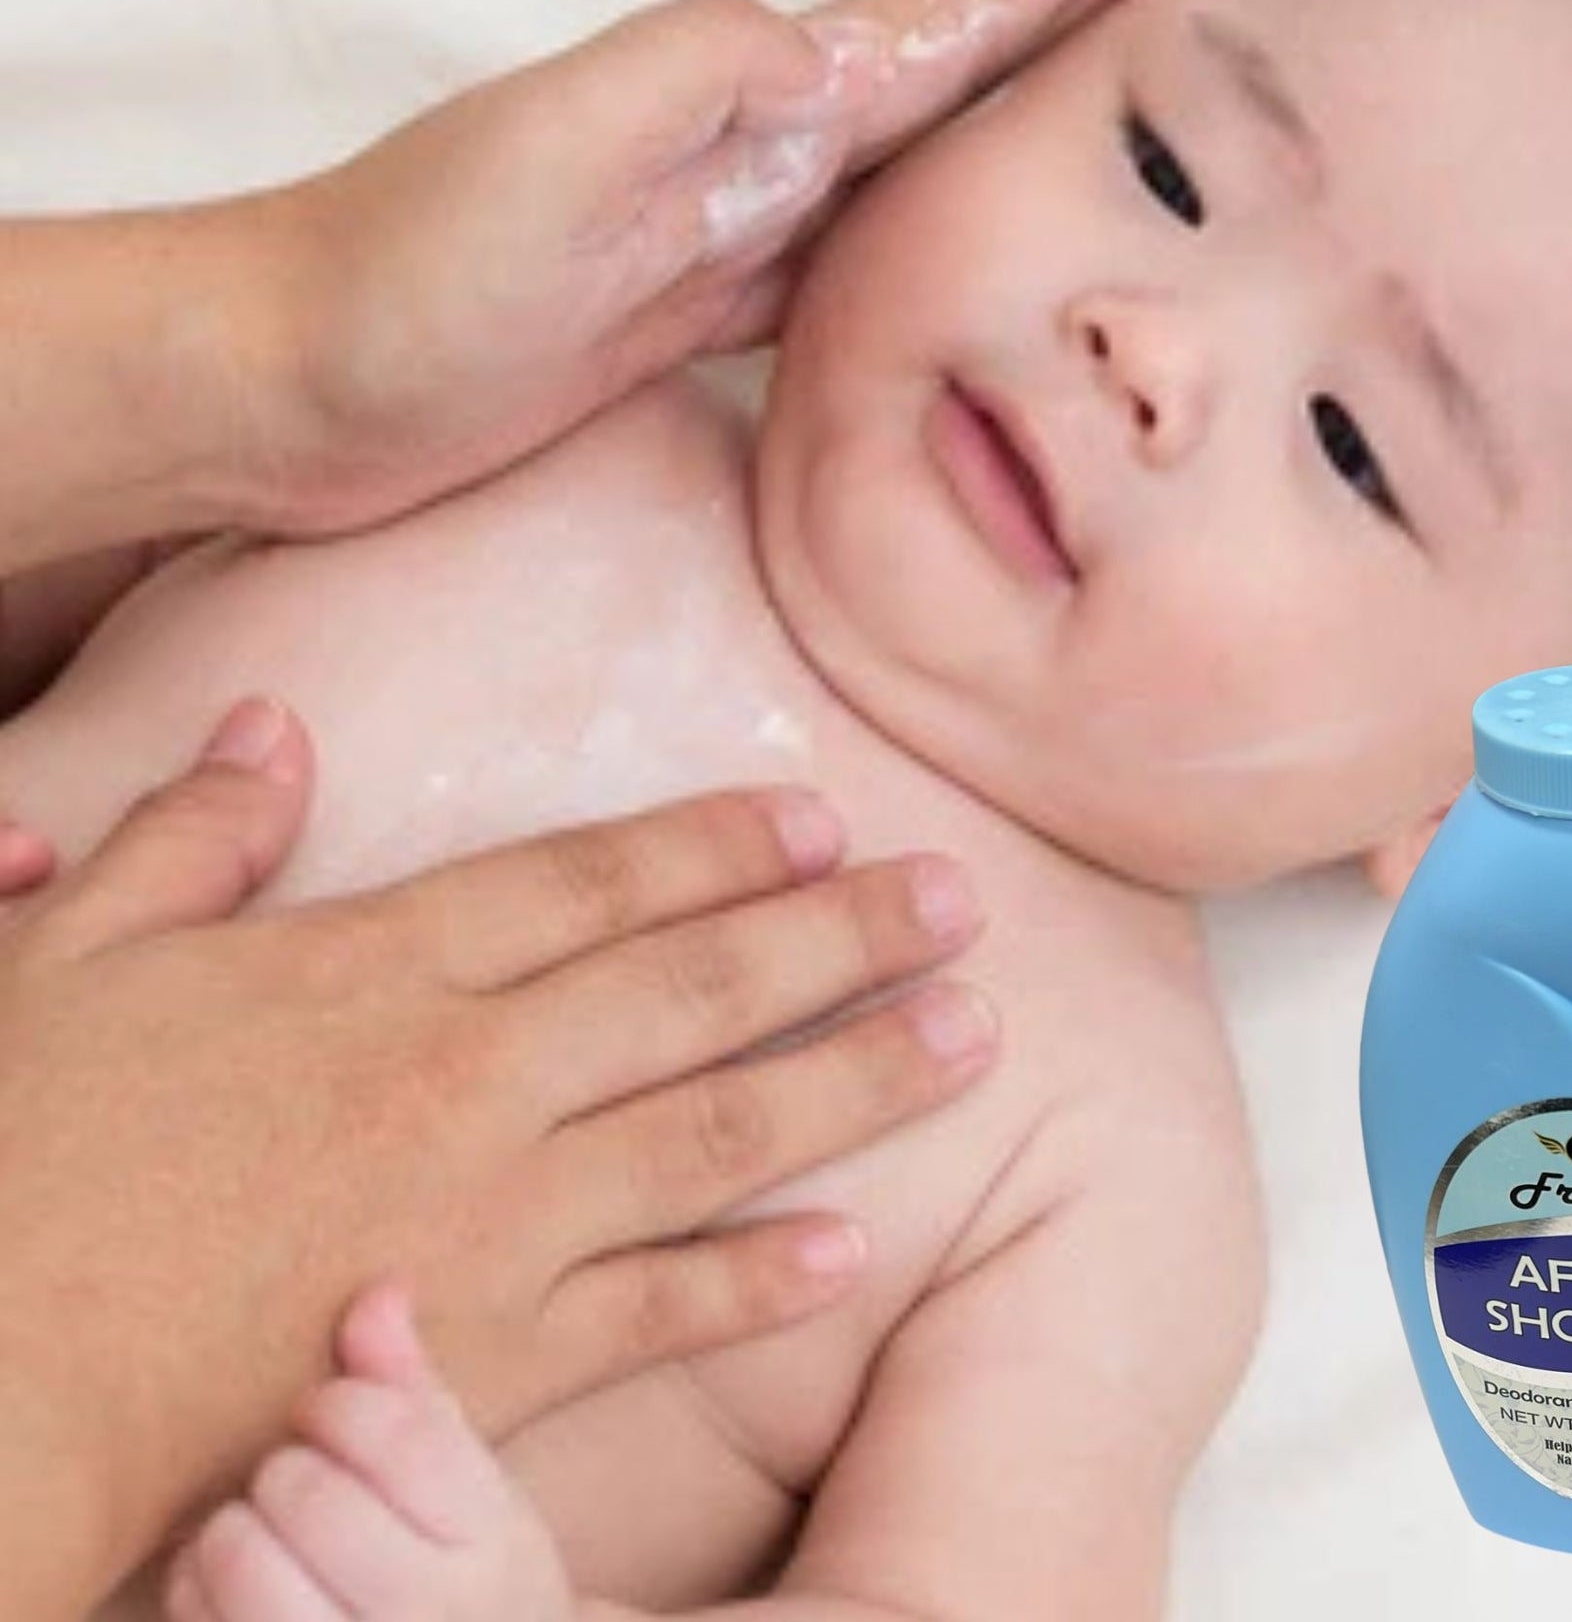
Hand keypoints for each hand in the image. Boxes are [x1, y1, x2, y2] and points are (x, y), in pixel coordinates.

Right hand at [0, 696, 994, 1613]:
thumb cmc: (16, 1161)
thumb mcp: (67, 954)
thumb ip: (190, 835)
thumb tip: (271, 724)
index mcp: (376, 966)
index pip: (590, 879)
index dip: (717, 844)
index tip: (821, 817)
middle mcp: (467, 1076)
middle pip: (695, 985)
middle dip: (841, 934)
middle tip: (959, 900)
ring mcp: (491, 1219)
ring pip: (717, 1130)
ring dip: (855, 1078)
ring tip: (967, 1034)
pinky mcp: (485, 1356)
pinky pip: (652, 1312)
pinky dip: (755, 1283)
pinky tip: (850, 1249)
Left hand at [165, 1284, 577, 1621]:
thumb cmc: (465, 1575)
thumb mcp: (472, 1489)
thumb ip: (416, 1391)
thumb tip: (378, 1290)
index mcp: (488, 1544)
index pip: (398, 1433)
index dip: (341, 1402)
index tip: (332, 1409)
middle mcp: (425, 1618)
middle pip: (309, 1494)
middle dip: (287, 1466)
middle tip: (301, 1476)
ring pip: (240, 1559)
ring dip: (232, 1526)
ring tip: (262, 1528)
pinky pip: (201, 1617)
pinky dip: (196, 1584)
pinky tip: (232, 1583)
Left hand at [257, 0, 1179, 533]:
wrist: (302, 383)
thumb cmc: (410, 272)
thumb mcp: (556, 145)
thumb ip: (697, 77)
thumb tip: (829, 55)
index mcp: (733, 100)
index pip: (912, 28)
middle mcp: (742, 156)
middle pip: (930, 85)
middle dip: (1042, 35)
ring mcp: (722, 236)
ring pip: (902, 173)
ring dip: (996, 135)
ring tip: (1091, 114)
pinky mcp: (694, 317)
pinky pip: (846, 268)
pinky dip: (920, 248)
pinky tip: (958, 259)